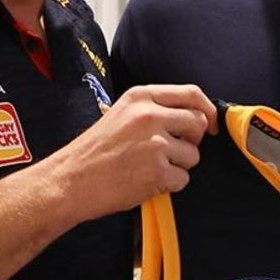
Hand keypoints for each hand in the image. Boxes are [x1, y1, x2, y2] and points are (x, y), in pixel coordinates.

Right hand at [53, 84, 216, 221]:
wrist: (69, 181)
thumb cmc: (93, 152)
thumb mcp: (121, 114)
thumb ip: (154, 109)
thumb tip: (193, 116)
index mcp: (141, 97)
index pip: (192, 94)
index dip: (207, 110)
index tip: (210, 124)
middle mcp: (150, 116)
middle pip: (198, 123)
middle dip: (192, 140)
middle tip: (172, 151)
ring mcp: (155, 144)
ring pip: (193, 155)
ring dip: (179, 165)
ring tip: (150, 168)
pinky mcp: (157, 171)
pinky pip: (183, 179)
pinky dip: (169, 185)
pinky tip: (147, 182)